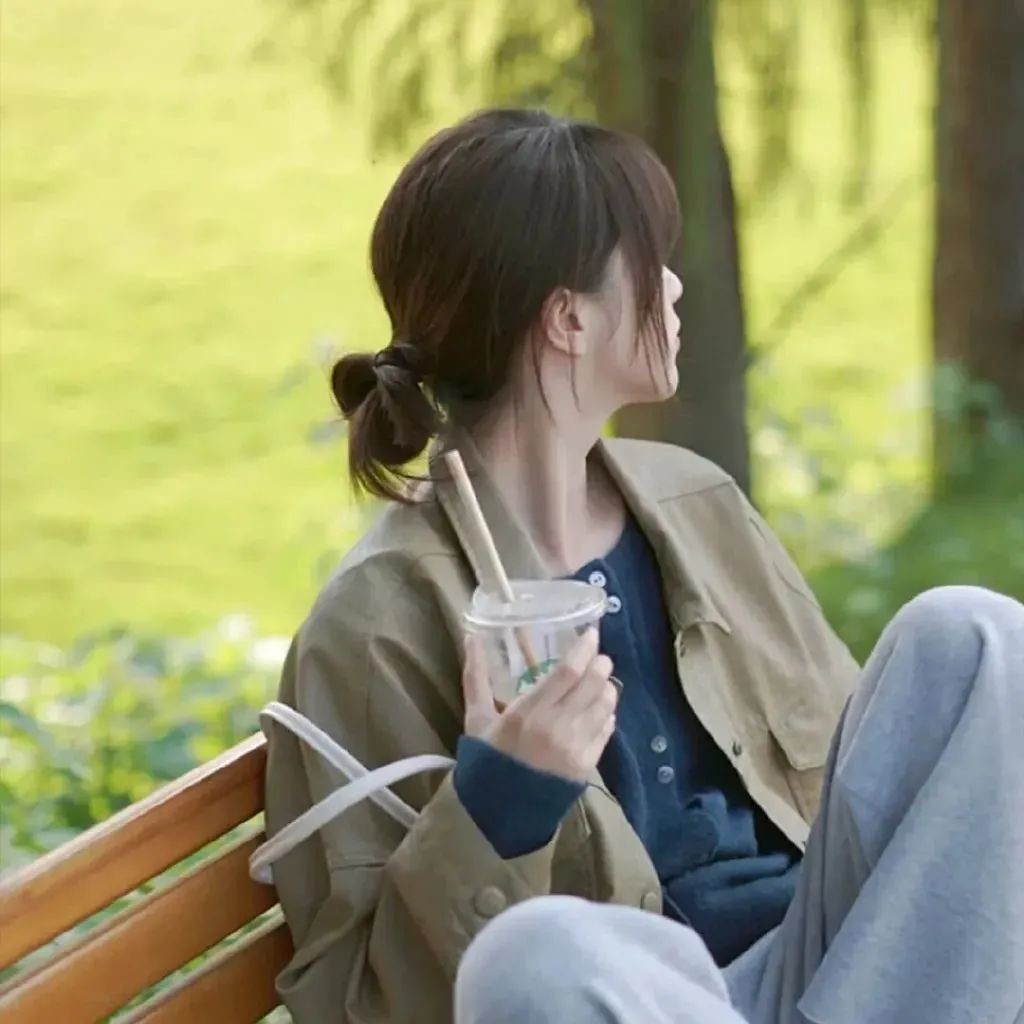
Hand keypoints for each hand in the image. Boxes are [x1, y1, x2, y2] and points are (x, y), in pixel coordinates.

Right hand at [461, 628, 617, 781]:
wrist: (498, 811)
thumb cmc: (486, 759)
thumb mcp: (476, 717)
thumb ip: (476, 675)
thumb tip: (471, 637)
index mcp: (527, 713)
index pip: (567, 672)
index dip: (584, 649)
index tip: (591, 635)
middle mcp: (556, 728)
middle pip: (593, 685)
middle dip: (601, 665)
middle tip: (599, 657)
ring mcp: (575, 748)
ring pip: (605, 706)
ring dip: (607, 688)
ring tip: (600, 681)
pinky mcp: (587, 766)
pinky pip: (606, 731)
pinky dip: (606, 715)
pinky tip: (599, 710)